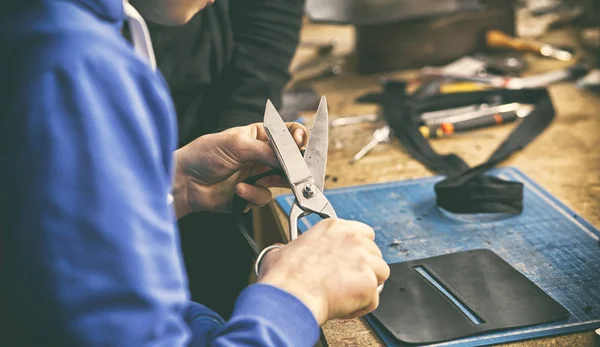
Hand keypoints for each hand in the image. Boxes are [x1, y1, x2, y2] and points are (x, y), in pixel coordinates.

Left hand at [173, 122, 306, 216]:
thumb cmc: (203, 155)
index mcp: (258, 135)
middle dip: (293, 165)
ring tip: (262, 180)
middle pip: (290, 159)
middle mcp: (261, 155)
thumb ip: (266, 149)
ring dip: (274, 181)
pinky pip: (265, 196)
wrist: (185, 181)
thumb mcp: (237, 143)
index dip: (298, 138)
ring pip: (282, 180)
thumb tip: (290, 156)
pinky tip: (240, 190)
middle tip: (294, 169)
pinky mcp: (252, 194)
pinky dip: (254, 194)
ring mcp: (258, 175)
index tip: (299, 145)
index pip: (287, 133)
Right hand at [257, 219, 389, 324]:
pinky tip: (344, 308)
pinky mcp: (369, 283)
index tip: (352, 259)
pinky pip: (374, 299)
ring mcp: (363, 260)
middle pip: (374, 252)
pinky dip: (361, 306)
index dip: (358, 249)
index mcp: (333, 227)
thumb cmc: (284, 278)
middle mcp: (352, 239)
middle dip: (365, 267)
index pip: (363, 232)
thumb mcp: (283, 250)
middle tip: (347, 281)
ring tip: (347, 296)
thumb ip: (293, 248)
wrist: (290, 298)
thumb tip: (282, 253)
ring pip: (381, 273)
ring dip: (367, 285)